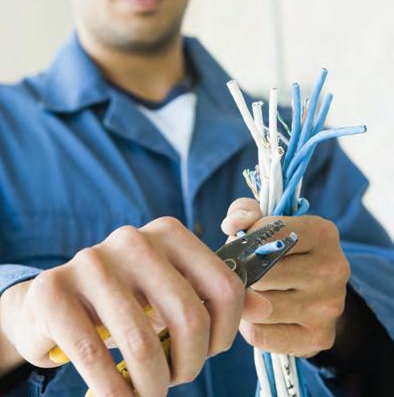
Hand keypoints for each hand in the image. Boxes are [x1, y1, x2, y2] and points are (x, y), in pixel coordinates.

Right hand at [0, 218, 243, 396]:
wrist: (54, 305)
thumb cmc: (124, 302)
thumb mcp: (171, 293)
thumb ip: (215, 297)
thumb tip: (263, 308)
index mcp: (169, 233)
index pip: (225, 286)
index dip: (225, 334)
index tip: (209, 354)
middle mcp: (133, 239)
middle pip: (189, 317)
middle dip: (189, 366)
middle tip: (175, 380)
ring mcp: (91, 261)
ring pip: (142, 342)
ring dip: (151, 385)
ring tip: (147, 392)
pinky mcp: (53, 289)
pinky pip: (95, 356)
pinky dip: (113, 392)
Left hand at [221, 198, 349, 357]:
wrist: (314, 291)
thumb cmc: (282, 248)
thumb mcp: (264, 219)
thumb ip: (244, 212)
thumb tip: (232, 227)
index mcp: (323, 232)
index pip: (272, 233)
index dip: (245, 239)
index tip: (239, 244)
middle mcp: (333, 269)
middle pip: (262, 273)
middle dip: (240, 272)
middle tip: (234, 271)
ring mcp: (329, 306)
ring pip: (259, 306)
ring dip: (243, 299)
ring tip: (244, 290)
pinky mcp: (319, 338)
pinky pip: (261, 334)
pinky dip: (248, 324)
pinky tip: (254, 313)